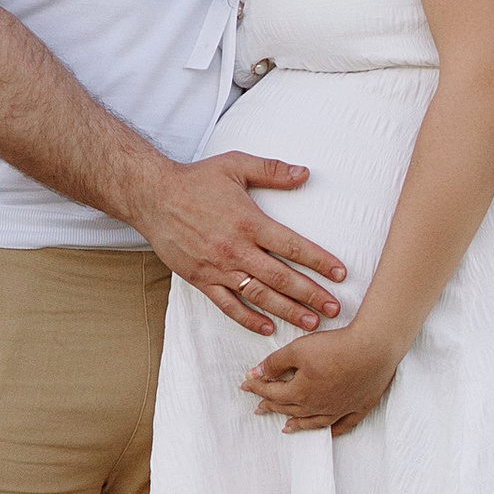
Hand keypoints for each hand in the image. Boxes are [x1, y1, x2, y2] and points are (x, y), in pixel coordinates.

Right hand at [136, 150, 346, 336]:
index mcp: (249, 222)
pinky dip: (248, 319)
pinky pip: (228, 305)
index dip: (319, 261)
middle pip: (281, 278)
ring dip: (287, 311)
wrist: (152, 196)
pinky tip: (267, 328)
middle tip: (335, 309)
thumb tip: (306, 173)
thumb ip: (272, 170)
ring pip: (259, 296)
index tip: (341, 274)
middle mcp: (236, 249)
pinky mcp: (201, 279)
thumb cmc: (196, 180)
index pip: (292, 246)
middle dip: (311, 295)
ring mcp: (218, 267)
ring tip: (311, 323)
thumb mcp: (235, 165)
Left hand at [241, 312, 404, 432]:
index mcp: (300, 393)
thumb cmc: (335, 348)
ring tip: (286, 427)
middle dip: (271, 406)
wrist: (373, 349)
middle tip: (259, 407)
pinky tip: (327, 434)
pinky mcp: (358, 407)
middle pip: (289, 408)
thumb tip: (256, 373)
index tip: (246, 384)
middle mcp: (318, 406)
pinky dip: (333, 431)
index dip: (256, 387)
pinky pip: (342, 425)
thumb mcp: (297, 349)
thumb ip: (275, 363)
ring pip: (312, 421)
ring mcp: (339, 409)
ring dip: (297, 424)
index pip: (272, 393)